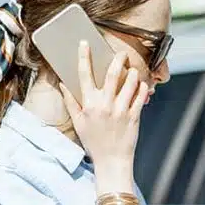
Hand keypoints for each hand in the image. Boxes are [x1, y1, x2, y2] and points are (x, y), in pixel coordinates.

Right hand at [59, 42, 148, 182]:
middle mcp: (104, 105)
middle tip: (121, 53)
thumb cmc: (93, 142)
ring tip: (132, 71)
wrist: (111, 161)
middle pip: (111, 74)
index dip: (84, 57)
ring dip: (132, 73)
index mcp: (88, 105)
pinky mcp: (134, 116)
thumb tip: (62, 84)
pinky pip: (141, 95)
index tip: (84, 44)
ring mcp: (120, 110)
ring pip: (130, 82)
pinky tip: (140, 86)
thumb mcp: (78, 123)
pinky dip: (142, 87)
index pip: (84, 75)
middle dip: (117, 59)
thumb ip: (71, 102)